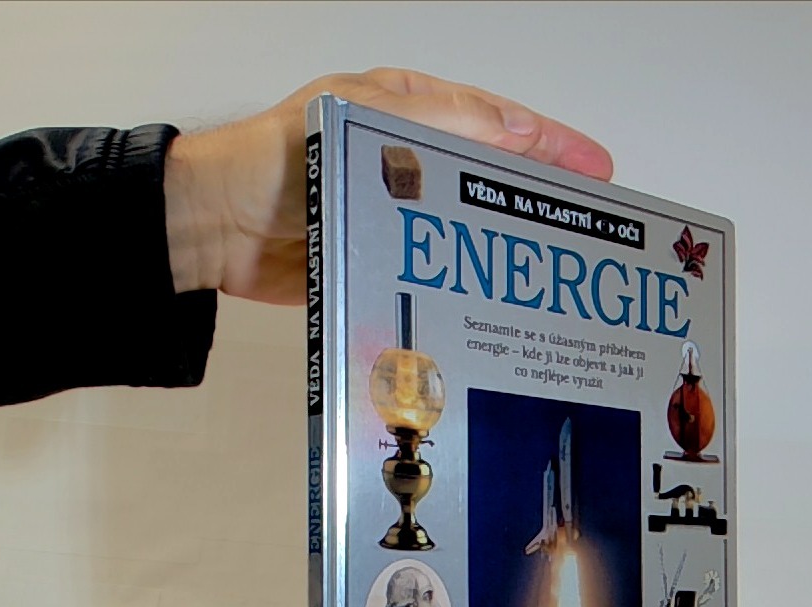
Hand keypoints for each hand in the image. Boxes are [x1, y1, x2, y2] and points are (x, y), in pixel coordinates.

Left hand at [164, 68, 613, 303]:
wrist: (217, 232)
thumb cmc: (270, 164)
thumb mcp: (361, 121)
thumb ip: (442, 123)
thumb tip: (517, 134)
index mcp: (407, 110)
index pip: (497, 122)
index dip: (551, 145)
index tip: (594, 168)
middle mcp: (407, 158)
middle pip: (491, 175)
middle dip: (540, 195)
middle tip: (586, 219)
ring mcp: (396, 209)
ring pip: (469, 223)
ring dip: (508, 241)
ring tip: (553, 259)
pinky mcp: (382, 254)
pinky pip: (438, 263)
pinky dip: (468, 275)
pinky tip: (493, 291)